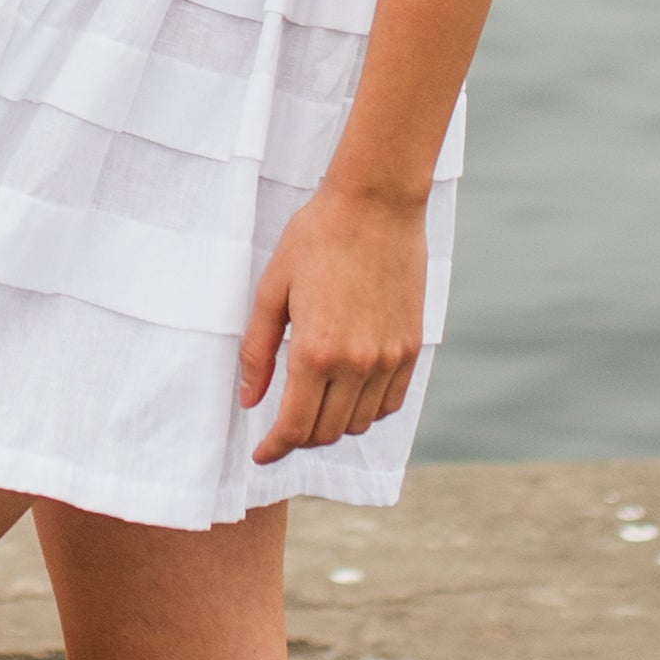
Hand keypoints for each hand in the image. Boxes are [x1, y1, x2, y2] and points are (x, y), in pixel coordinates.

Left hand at [241, 177, 429, 461]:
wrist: (376, 204)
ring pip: (360, 423)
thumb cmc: (316, 238)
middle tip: (281, 428)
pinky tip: (348, 395)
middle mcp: (357, 364)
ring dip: (333, 426)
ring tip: (313, 409)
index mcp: (315, 352)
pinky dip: (367, 411)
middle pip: (327, 432)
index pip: (294, 427)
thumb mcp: (271, 290)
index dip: (274, 448)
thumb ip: (257, 351)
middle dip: (299, 439)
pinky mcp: (411, 347)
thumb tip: (248, 400)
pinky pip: (390, 403)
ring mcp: (389, 358)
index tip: (261, 454)